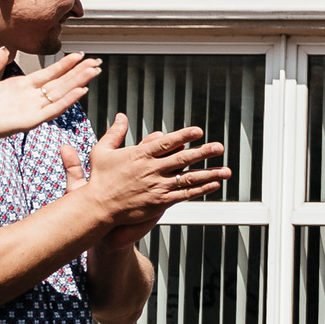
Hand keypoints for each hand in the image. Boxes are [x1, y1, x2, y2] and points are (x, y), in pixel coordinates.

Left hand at [0, 49, 100, 145]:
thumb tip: (5, 48)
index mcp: (19, 87)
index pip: (49, 74)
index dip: (65, 64)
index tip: (80, 55)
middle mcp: (30, 98)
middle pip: (61, 82)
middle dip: (79, 72)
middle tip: (97, 62)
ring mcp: (32, 109)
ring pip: (61, 93)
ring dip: (79, 82)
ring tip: (95, 71)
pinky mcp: (30, 121)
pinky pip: (53, 109)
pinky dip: (68, 100)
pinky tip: (80, 91)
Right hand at [71, 115, 229, 236]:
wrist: (98, 207)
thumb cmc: (99, 178)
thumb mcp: (102, 151)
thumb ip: (114, 133)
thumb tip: (121, 116)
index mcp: (139, 155)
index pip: (166, 143)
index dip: (184, 136)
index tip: (198, 131)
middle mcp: (151, 170)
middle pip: (182, 159)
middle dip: (203, 152)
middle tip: (219, 147)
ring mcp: (157, 186)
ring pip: (188, 178)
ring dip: (209, 174)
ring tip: (227, 170)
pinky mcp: (160, 202)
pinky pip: (185, 195)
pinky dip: (201, 190)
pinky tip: (214, 185)